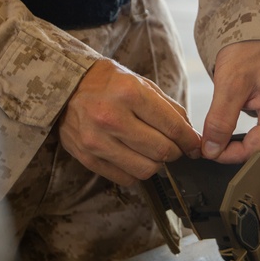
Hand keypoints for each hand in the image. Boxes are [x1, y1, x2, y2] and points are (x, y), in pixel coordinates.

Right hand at [58, 59, 201, 184]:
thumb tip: (191, 135)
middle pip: (161, 151)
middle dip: (175, 153)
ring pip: (145, 169)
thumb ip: (169, 109)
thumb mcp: (141, 83)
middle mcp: (111, 118)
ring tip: (153, 153)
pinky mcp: (87, 157)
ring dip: (156, 164)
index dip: (190, 141)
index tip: (195, 146)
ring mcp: (97, 140)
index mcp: (129, 93)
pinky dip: (135, 172)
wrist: (64, 86)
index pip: (173, 128)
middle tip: (175, 148)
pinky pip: (124, 178)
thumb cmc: (107, 83)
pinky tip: (134, 157)